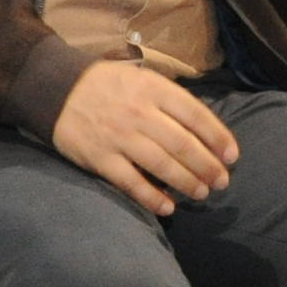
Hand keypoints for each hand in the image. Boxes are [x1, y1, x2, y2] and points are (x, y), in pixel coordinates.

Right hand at [50, 58, 240, 217]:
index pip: (196, 116)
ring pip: (162, 165)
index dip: (218, 138)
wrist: (56, 89)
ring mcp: (119, 137)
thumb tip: (202, 129)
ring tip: (201, 193)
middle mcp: (139, 113)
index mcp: (153, 89)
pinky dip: (152, 197)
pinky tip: (168, 207)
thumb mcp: (142, 79)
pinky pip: (131, 182)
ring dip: (187, 182)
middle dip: (208, 166)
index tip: (231, 156)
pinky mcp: (100, 158)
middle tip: (221, 181)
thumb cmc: (107, 86)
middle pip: (183, 144)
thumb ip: (169, 100)